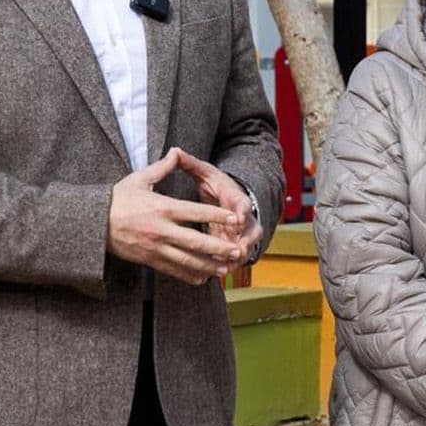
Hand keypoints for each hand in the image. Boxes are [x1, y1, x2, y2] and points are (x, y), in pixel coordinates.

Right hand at [108, 149, 243, 284]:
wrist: (93, 223)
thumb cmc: (117, 198)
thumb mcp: (139, 179)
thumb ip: (162, 167)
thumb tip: (176, 151)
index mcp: (162, 207)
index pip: (195, 211)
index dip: (217, 215)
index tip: (235, 218)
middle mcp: (161, 229)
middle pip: (195, 241)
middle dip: (219, 247)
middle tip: (238, 250)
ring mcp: (155, 247)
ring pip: (186, 260)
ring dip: (208, 266)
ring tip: (225, 269)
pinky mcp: (148, 259)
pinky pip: (172, 270)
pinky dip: (188, 276)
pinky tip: (202, 279)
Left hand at [167, 147, 262, 265]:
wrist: (229, 198)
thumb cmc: (216, 185)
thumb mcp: (205, 172)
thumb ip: (190, 164)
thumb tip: (174, 150)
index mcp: (236, 197)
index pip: (243, 203)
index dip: (242, 211)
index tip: (238, 217)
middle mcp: (243, 217)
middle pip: (250, 231)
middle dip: (244, 241)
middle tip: (237, 250)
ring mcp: (241, 233)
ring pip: (243, 248)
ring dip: (235, 258)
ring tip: (225, 269)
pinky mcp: (235, 244)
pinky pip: (233, 257)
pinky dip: (226, 265)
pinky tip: (214, 275)